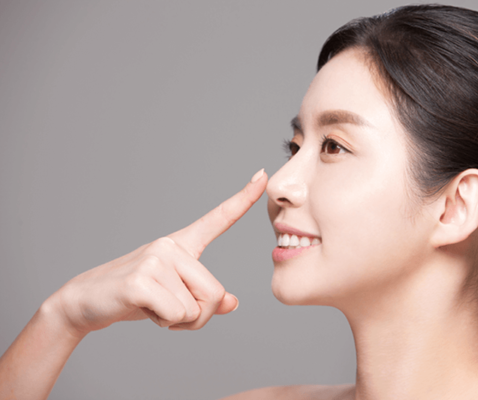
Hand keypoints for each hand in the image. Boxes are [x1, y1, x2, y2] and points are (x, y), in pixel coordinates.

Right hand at [46, 169, 266, 336]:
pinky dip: (164, 323)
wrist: (85, 302)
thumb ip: (205, 299)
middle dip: (199, 316)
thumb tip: (232, 302)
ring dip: (178, 321)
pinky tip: (144, 310)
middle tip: (172, 314)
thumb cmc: (134, 298)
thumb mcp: (174, 297)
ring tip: (153, 308)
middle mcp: (171, 246)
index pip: (217, 219)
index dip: (242, 199)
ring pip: (197, 308)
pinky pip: (177, 314)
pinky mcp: (141, 279)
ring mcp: (156, 259)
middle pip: (215, 292)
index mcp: (181, 246)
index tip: (263, 175)